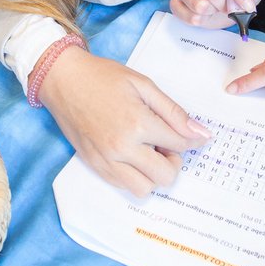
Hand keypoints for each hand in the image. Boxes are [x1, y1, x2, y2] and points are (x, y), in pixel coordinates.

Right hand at [38, 47, 211, 196]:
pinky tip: (132, 155)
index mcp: (138, 123)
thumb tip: (201, 134)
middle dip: (174, 160)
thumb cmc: (103, 77)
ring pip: (145, 188)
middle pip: (166, 174)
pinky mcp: (94, 165)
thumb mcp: (144, 84)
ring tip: (149, 151)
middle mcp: (123, 148)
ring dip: (154, 173)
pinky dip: (134, 176)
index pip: (180, 145)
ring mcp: (106, 160)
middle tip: (167, 143)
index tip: (191, 134)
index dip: (190, 139)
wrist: (63, 80)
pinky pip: (123, 186)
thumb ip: (174, 112)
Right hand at [171, 0, 264, 29]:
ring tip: (216, 6)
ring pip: (199, 5)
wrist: (226, 2)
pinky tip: (206, 13)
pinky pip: (190, 17)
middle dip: (226, 2)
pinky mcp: (174, 2)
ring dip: (214, 11)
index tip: (248, 4)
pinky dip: (203, 19)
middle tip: (229, 3)